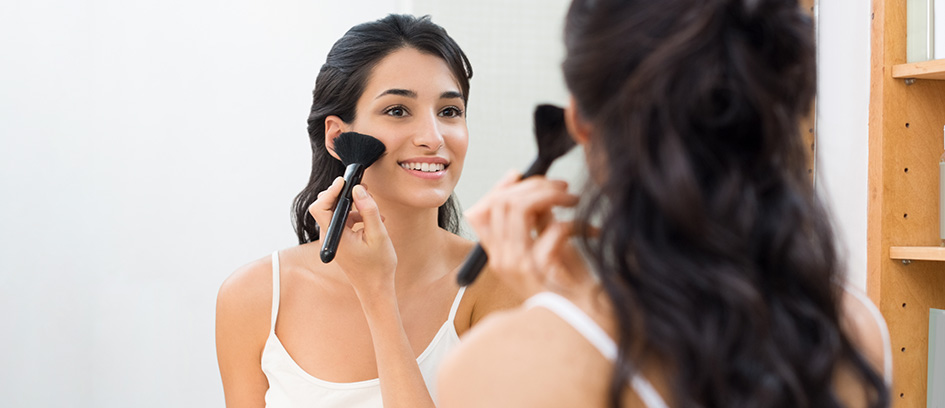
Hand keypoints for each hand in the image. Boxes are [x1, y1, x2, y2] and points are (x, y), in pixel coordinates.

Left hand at [309, 177, 396, 296]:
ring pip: (337, 212)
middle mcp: (330, 236)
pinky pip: (344, 221)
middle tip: (362, 188)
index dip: (331, 191)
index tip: (345, 181)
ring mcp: (334, 239)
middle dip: (343, 194)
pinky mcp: (340, 241)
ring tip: (373, 206)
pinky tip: (373, 220)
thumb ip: (369, 210)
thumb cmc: (378, 266)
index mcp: (335, 236)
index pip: (320, 207)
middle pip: (327, 206)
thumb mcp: (378, 235)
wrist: (375, 288)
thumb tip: (359, 189)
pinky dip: (356, 216)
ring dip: (353, 205)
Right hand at [465, 171, 590, 297]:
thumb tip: (536, 187)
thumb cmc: (571, 287)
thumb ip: (538, 220)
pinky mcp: (538, 270)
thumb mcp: (550, 247)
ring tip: (574, 199)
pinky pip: (553, 229)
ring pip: (518, 208)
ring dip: (551, 195)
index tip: (523, 174)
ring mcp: (516, 266)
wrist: (585, 321)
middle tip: (563, 188)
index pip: (481, 211)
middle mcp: (501, 260)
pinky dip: (577, 223)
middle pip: (501, 202)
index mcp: (499, 255)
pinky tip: (592, 230)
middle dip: (534, 185)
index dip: (501, 187)